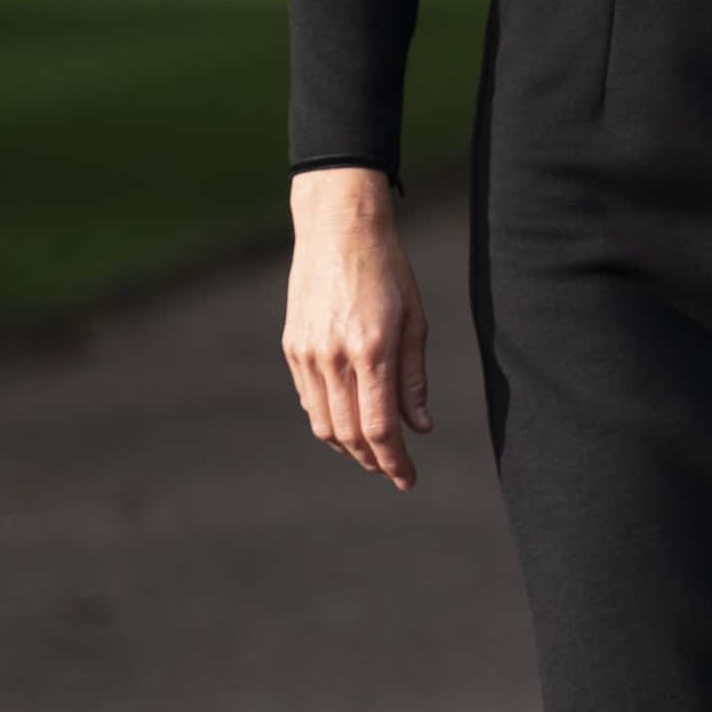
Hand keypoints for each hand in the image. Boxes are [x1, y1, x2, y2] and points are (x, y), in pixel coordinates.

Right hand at [282, 167, 431, 490]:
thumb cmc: (388, 271)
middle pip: (348, 434)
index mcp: (372, 350)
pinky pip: (309, 399)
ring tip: (373, 452)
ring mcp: (307, 354)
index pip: (379, 428)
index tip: (408, 480)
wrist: (338, 231)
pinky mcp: (292, 348)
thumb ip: (414, 378)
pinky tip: (348, 419)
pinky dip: (329, 418)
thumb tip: (419, 426)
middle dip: (373, 460)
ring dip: (348, 446)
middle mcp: (334, 358)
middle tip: (394, 470)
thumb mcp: (415, 319)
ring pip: (323, 423)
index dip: (394, 461)